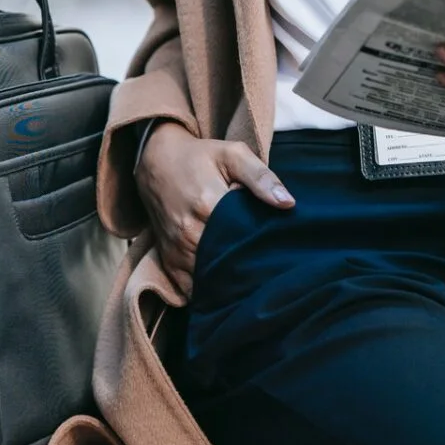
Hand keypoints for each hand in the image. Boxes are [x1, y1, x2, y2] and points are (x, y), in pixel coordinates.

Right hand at [134, 124, 294, 295]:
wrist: (156, 161)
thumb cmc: (200, 157)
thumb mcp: (232, 154)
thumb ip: (261, 177)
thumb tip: (288, 203)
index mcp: (208, 204)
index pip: (243, 239)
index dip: (262, 248)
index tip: (278, 251)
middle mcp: (189, 232)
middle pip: (227, 263)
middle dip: (248, 268)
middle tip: (268, 269)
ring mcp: (176, 249)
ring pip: (208, 280)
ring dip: (228, 281)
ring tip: (250, 278)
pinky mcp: (168, 260)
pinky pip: (189, 289)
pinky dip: (207, 290)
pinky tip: (224, 284)